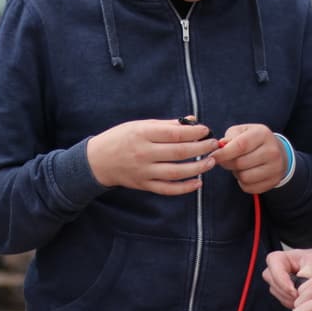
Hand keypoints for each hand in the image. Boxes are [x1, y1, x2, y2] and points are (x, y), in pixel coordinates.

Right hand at [86, 118, 221, 194]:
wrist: (97, 161)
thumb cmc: (120, 138)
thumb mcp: (139, 125)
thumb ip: (166, 125)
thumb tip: (192, 121)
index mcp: (142, 134)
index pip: (174, 133)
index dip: (194, 132)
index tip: (206, 130)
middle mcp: (143, 153)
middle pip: (179, 152)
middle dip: (201, 148)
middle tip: (214, 144)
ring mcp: (143, 171)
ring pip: (176, 172)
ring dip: (198, 168)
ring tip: (210, 162)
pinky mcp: (144, 185)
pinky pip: (168, 189)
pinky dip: (185, 188)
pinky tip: (198, 182)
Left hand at [213, 124, 288, 193]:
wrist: (278, 152)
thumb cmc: (254, 141)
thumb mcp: (242, 132)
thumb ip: (229, 137)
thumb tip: (220, 146)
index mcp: (262, 134)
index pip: (240, 145)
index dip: (223, 153)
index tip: (213, 156)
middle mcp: (272, 151)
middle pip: (240, 163)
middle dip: (227, 163)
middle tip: (227, 160)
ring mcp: (275, 167)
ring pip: (244, 177)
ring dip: (236, 173)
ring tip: (239, 166)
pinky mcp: (274, 181)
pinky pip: (249, 187)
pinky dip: (243, 182)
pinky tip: (247, 173)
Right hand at [262, 248, 311, 308]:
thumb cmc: (311, 260)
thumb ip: (308, 269)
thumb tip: (302, 278)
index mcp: (275, 259)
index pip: (275, 274)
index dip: (285, 285)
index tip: (296, 292)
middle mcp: (270, 271)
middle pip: (276, 287)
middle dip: (290, 293)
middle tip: (305, 295)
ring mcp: (273, 283)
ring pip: (280, 296)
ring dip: (294, 298)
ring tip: (307, 294)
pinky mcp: (278, 293)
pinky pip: (285, 302)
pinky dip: (295, 301)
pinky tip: (304, 296)